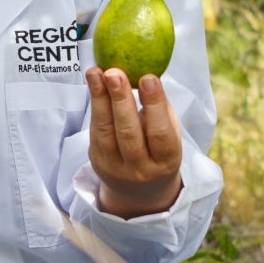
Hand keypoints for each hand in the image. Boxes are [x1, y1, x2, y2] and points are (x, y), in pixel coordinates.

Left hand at [86, 66, 182, 217]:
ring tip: (95, 72)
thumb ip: (159, 109)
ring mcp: (115, 167)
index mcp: (166, 161)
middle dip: (120, 100)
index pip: (160, 133)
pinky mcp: (97, 160)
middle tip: (114, 72)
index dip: (154, 105)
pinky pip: (95, 130)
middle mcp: (140, 169)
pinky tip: (93, 82)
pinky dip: (94, 105)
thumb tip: (145, 73)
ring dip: (99, 98)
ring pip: (105, 131)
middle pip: (128, 133)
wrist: (140, 191)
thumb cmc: (158, 149)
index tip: (149, 78)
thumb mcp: (169, 135)